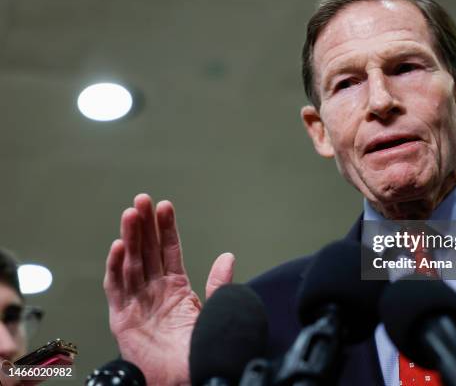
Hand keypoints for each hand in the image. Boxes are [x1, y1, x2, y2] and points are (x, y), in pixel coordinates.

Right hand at [103, 194, 234, 384]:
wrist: (188, 377)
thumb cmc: (202, 349)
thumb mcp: (215, 310)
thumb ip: (219, 284)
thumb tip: (227, 257)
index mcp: (175, 288)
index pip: (169, 250)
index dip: (166, 228)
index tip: (165, 206)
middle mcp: (154, 291)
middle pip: (146, 251)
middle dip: (144, 225)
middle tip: (142, 200)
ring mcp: (137, 302)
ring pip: (131, 263)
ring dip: (130, 238)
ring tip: (131, 214)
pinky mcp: (122, 318)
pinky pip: (116, 288)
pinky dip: (116, 267)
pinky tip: (118, 247)